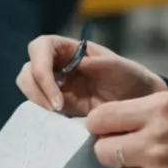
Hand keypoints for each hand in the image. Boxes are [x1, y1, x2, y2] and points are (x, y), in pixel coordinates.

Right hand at [17, 36, 166, 117]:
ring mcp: (56, 85)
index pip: (42, 47)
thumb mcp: (120, 68)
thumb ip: (100, 64)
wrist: (138, 103)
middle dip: (37, 88)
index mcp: (71, 49)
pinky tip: (59, 121)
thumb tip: (76, 64)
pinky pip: (39, 105)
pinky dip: (42, 112)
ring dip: (37, 100)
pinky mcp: (57, 104)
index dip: (42, 67)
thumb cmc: (131, 78)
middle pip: (29, 68)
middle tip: (57, 109)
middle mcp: (58, 64)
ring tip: (58, 115)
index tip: (58, 93)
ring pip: (29, 86)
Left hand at [87, 93, 167, 167]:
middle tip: (121, 144)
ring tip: (140, 159)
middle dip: (107, 145)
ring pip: (113, 167)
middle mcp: (155, 134)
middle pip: (101, 146)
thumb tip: (116, 117)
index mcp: (159, 107)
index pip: (101, 117)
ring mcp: (158, 164)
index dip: (99, 123)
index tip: (104, 126)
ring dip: (121, 164)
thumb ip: (147, 109)